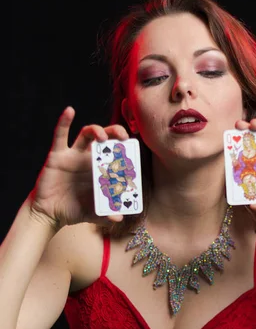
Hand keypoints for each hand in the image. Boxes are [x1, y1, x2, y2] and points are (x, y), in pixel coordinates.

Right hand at [30, 107, 129, 228]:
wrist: (49, 214)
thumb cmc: (73, 210)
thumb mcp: (93, 213)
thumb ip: (105, 214)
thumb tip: (119, 218)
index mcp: (100, 170)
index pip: (116, 154)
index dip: (125, 151)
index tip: (134, 152)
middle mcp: (88, 159)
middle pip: (104, 139)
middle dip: (115, 133)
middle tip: (124, 137)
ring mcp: (73, 155)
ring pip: (86, 135)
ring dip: (96, 131)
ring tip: (103, 136)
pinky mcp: (57, 156)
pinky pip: (60, 136)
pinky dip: (64, 122)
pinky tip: (69, 111)